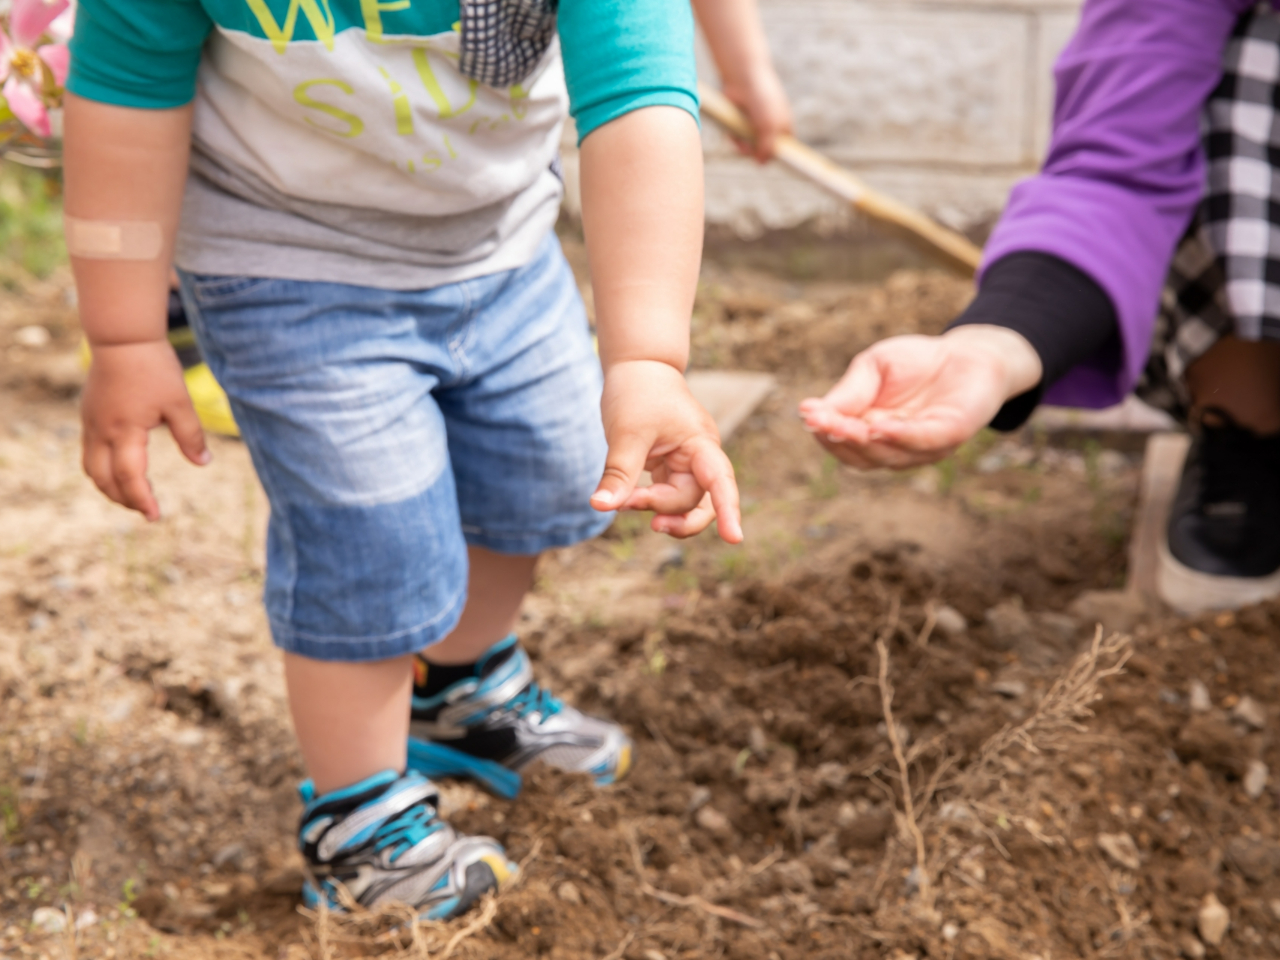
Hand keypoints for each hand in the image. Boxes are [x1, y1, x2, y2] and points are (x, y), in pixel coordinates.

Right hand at [81, 339, 209, 520]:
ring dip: (109, 487)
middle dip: (124, 499)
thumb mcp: (180, 403)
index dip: (142, 500)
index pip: (129, 477)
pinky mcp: (88, 415)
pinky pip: (88, 452)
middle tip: (147, 510)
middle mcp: (100, 431)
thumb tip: (203, 463)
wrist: (122, 338)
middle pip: (103, 480)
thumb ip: (191, 436)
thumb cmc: (154, 368)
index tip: (155, 516)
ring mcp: (90, 423)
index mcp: (125, 431)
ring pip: (91, 468)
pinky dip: (102, 469)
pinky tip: (120, 469)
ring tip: (133, 496)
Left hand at [591, 360, 742, 541]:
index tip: (735, 539)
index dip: (729, 511)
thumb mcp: (626, 434)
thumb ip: (618, 474)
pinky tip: (627, 498)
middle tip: (630, 504)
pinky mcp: (671, 468)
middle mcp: (700, 457)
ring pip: (682, 503)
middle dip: (665, 510)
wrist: (638, 367)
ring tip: (626, 504)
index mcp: (701, 443)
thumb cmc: (637, 393)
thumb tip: (600, 506)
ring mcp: (687, 464)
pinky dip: (648, 501)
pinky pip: (668, 496)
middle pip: (695, 501)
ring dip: (658, 509)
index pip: (720, 482)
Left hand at [722, 64, 791, 161]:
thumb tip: (761, 164)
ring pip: (749, 149)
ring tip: (739, 137)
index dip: (776, 156)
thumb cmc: (763, 100)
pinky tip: (732, 132)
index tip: (767, 162)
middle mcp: (770, 128)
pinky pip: (737, 140)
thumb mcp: (769, 126)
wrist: (744, 79)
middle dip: (755, 152)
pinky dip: (734, 139)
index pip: (782, 149)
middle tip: (749, 147)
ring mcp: (754, 127)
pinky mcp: (740, 124)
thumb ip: (767, 147)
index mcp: (784, 127)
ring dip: (742, 147)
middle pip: (763, 152)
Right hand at [797, 325, 1042, 469]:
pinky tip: (879, 425)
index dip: (824, 431)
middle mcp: (894, 448)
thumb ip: (849, 391)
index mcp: (869, 433)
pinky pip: (923, 441)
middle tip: (819, 421)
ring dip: (864, 441)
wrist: (967, 353)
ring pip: (888, 454)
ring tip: (844, 425)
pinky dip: (900, 436)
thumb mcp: (873, 367)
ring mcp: (922, 448)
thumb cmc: (915, 363)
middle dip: (839, 438)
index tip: (806, 414)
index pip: (841, 442)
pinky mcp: (951, 435)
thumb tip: (809, 410)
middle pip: (860, 455)